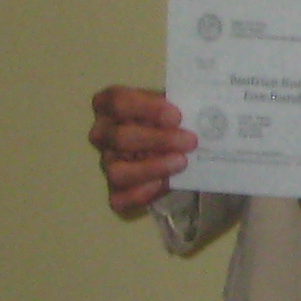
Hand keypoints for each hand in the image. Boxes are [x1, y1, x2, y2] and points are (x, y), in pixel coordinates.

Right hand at [89, 85, 195, 215]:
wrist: (179, 146)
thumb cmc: (172, 118)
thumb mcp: (174, 104)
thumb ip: (180, 105)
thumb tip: (197, 115)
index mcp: (110, 106)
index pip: (117, 101)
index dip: (146, 108)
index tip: (177, 116)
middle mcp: (102, 134)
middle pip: (121, 137)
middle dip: (159, 140)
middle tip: (190, 141)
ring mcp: (107, 164)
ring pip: (118, 171)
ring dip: (152, 168)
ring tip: (181, 162)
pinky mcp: (115, 190)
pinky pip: (120, 199)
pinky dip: (142, 194)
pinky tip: (166, 183)